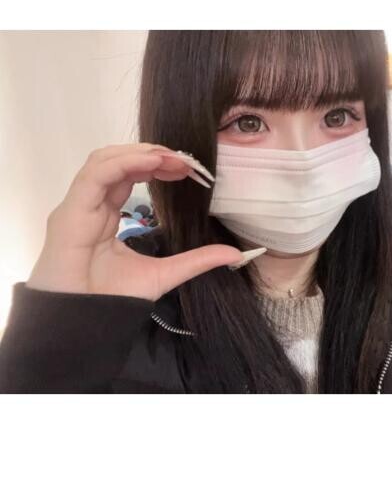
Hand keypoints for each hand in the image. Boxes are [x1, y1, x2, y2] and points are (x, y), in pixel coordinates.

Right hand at [26, 143, 245, 301]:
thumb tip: (235, 254)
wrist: (84, 324)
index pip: (129, 176)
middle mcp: (91, 205)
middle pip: (117, 162)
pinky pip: (95, 176)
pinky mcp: (70, 212)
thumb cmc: (114, 299)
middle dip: (152, 155)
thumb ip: (197, 260)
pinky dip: (124, 163)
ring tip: (170, 158)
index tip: (187, 168)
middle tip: (184, 160)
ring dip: (139, 153)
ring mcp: (79, 206)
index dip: (156, 166)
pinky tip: (151, 163)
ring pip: (104, 161)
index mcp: (106, 214)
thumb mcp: (166, 273)